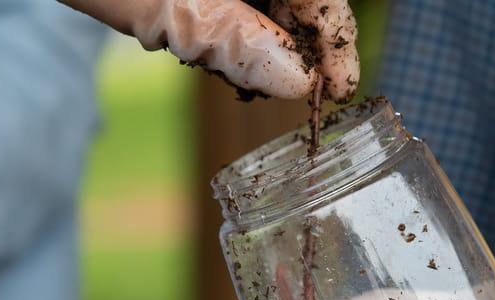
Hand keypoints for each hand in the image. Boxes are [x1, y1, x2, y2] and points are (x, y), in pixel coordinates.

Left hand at [63, 0, 359, 101]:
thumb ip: (223, 34)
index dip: (333, 40)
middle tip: (310, 95)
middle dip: (300, 39)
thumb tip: (294, 83)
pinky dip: (230, 20)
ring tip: (266, 82)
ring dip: (264, 34)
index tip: (338, 91)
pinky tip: (222, 51)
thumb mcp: (156, 1)